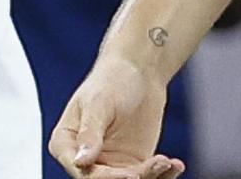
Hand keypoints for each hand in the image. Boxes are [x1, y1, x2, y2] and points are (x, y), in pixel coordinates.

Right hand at [50, 56, 183, 178]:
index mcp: (66, 146)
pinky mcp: (133, 163)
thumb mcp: (98, 103)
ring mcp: (110, 164)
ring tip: (167, 163)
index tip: (132, 175)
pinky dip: (162, 173)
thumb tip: (80, 161)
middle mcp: (86, 160)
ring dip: (149, 177)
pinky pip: (147, 175)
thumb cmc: (111, 81)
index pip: (83, 171)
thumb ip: (89, 133)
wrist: (138, 72)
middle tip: (155, 166)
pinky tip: (175, 165)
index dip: (106, 178)